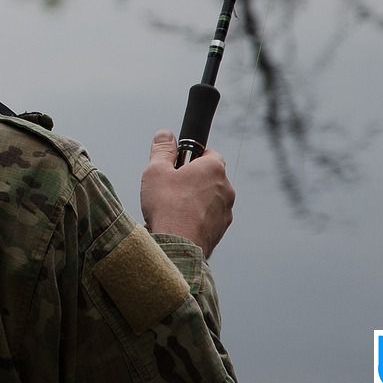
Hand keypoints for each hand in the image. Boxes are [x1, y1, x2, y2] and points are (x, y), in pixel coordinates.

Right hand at [140, 130, 234, 256]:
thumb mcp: (156, 170)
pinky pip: (208, 218)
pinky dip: (196, 218)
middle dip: (192, 179)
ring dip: (195, 200)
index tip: (177, 163)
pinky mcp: (220, 231)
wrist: (177, 247)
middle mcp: (226, 188)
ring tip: (172, 209)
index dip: (191, 156)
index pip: (208, 152)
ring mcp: (225, 212)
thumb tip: (165, 134)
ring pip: (209, 199)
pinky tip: (178, 224)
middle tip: (170, 186)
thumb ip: (162, 149)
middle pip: (209, 177)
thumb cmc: (167, 207)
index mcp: (214, 169)